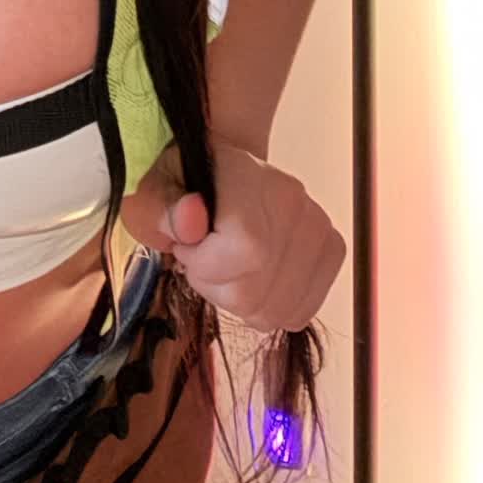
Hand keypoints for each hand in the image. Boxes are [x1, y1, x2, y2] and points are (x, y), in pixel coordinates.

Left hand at [116, 139, 344, 333]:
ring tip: (226, 267)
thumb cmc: (180, 184)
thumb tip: (190, 221)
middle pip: (257, 293)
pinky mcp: (332, 250)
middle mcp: (294, 200)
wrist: (223, 170)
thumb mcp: (150, 192)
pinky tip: (252, 280)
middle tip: (202, 258)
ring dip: (241, 302)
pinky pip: (300, 312)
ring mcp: (319, 226)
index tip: (186, 249)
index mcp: (248, 177)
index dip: (206, 266)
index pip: (246, 250)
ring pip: (278, 310)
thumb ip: (161, 209)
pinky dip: (269, 307)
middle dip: (216, 287)